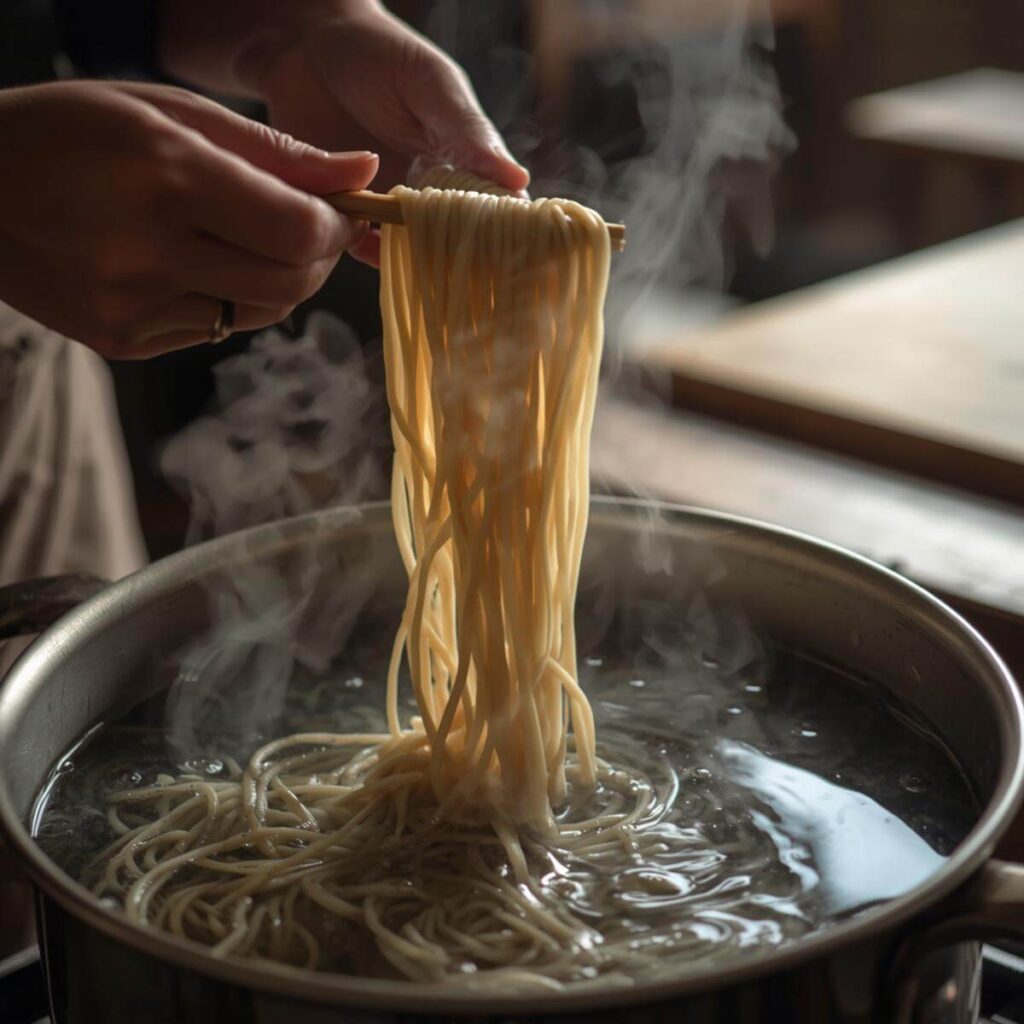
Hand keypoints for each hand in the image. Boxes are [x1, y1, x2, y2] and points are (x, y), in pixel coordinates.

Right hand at [0, 81, 377, 357]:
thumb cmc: (69, 132)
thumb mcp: (165, 110)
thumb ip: (272, 148)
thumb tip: (361, 172)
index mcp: (164, 175)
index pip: (298, 229)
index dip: (335, 226)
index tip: (338, 210)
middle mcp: (148, 250)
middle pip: (292, 282)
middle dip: (320, 257)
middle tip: (310, 228)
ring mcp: (133, 306)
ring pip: (262, 313)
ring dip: (283, 280)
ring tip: (253, 240)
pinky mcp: (124, 341)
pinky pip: (216, 328)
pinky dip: (230, 298)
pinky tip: (198, 263)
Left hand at [252, 2, 529, 264]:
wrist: (304, 42)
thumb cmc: (379, 51)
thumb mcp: (431, 85)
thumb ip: (467, 132)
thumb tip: (518, 180)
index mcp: (464, 160)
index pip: (495, 210)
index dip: (500, 234)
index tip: (504, 253)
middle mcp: (433, 188)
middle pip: (457, 240)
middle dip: (457, 256)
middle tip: (449, 258)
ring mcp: (392, 202)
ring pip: (413, 248)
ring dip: (408, 253)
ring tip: (398, 242)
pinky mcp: (350, 210)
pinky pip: (363, 245)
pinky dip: (364, 249)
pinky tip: (359, 236)